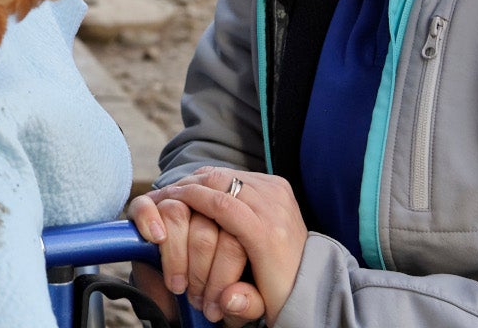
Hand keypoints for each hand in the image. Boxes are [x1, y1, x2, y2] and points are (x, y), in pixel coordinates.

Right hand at [157, 168, 307, 324]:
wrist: (309, 275)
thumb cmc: (278, 289)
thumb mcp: (262, 305)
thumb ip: (244, 305)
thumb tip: (227, 300)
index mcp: (270, 236)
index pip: (223, 205)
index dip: (192, 198)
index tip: (168, 200)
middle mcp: (276, 208)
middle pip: (221, 182)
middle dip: (190, 185)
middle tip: (167, 194)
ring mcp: (278, 192)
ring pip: (226, 173)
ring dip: (199, 180)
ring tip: (180, 192)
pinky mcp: (277, 184)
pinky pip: (236, 173)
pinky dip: (214, 179)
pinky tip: (200, 190)